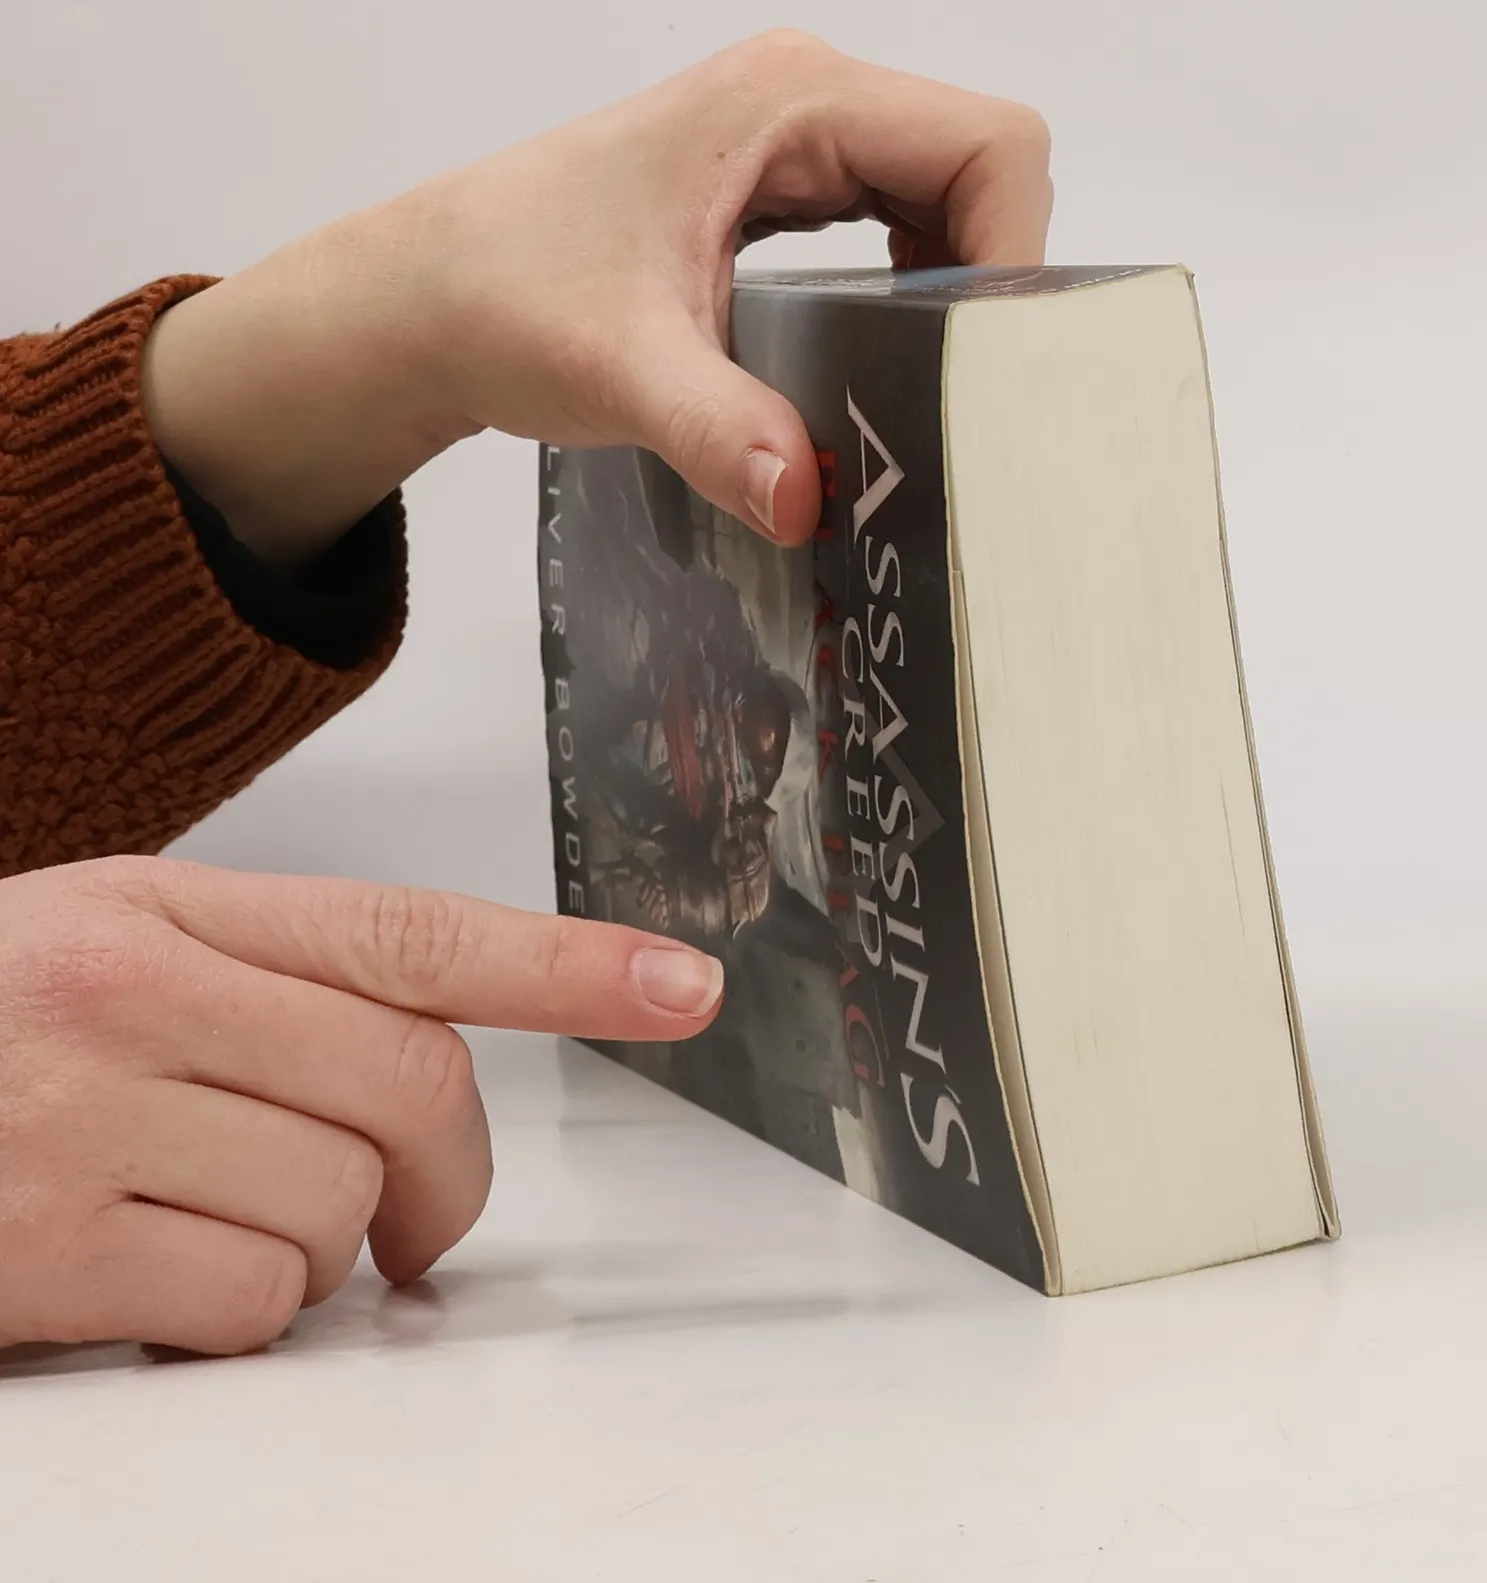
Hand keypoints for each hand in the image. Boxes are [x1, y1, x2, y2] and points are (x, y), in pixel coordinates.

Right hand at [0, 855, 721, 1354]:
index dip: (570, 962)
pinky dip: (243, 1317)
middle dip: (446, 1171)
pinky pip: (248, 1304)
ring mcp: (78, 1118)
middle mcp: (131, 993)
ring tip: (217, 1225)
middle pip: (414, 1083)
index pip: (413, 928)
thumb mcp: (104, 952)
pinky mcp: (36, 1250)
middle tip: (417, 1216)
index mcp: (166, 908)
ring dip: (320, 1250)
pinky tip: (162, 1285)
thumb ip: (270, 988)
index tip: (684, 986)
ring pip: (339, 1205)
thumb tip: (431, 1076)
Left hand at [143, 30, 1052, 563]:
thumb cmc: (506, 295)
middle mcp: (810, 98)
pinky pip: (902, 220)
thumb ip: (721, 430)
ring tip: (932, 388)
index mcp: (791, 100)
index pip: (988, 143)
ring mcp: (800, 137)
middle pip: (984, 166)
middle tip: (965, 393)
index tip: (982, 360)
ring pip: (950, 195)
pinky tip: (886, 362)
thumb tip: (808, 503)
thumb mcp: (620, 369)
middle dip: (994, 278)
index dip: (1016, 247)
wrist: (428, 294)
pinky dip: (916, 288)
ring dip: (958, 288)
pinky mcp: (787, 183)